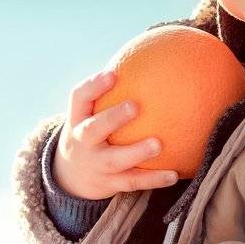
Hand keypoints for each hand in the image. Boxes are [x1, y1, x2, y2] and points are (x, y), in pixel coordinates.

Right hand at [54, 69, 178, 198]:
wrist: (70, 176)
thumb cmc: (92, 133)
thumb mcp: (90, 114)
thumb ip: (111, 93)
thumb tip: (151, 60)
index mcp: (78, 120)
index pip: (79, 99)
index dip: (94, 86)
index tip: (113, 74)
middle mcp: (83, 142)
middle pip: (93, 130)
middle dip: (113, 118)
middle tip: (135, 106)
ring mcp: (96, 165)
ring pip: (115, 160)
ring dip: (136, 152)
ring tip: (158, 144)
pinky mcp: (109, 184)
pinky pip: (132, 182)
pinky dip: (153, 179)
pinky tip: (174, 174)